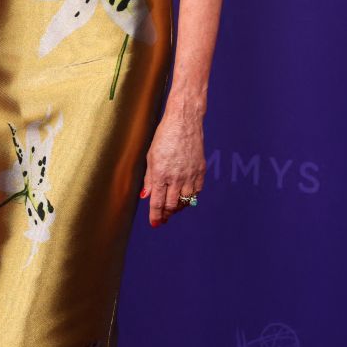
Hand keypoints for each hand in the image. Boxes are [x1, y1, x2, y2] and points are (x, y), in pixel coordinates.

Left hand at [139, 107, 204, 226]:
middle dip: (165, 215)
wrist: (184, 123)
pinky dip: (190, 198)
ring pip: (185, 201)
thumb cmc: (164, 137)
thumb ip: (149, 179)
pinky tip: (184, 197)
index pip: (157, 203)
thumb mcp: (150, 157)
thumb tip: (146, 196)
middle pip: (171, 205)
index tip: (155, 224)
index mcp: (161, 174)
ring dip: (177, 208)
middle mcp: (176, 178)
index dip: (156, 216)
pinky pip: (196, 192)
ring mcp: (190, 175)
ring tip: (171, 209)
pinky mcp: (200, 171)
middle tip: (162, 219)